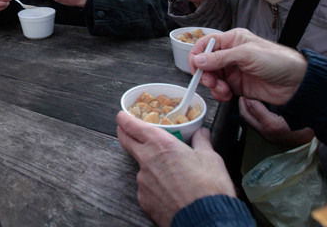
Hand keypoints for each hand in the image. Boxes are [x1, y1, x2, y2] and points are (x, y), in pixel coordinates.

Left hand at [117, 111, 234, 226]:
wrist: (204, 218)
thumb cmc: (208, 189)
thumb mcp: (211, 159)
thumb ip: (202, 142)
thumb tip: (202, 133)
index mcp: (161, 144)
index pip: (132, 126)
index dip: (124, 119)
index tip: (122, 116)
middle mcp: (147, 160)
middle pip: (126, 141)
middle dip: (123, 133)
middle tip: (125, 129)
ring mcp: (143, 180)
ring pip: (140, 166)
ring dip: (147, 163)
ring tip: (166, 169)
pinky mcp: (143, 198)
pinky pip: (146, 186)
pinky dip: (154, 184)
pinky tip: (167, 188)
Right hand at [188, 28, 307, 104]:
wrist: (296, 83)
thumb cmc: (277, 61)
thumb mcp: (246, 55)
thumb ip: (220, 58)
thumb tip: (198, 60)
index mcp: (232, 40)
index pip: (206, 44)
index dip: (197, 55)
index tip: (195, 67)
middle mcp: (230, 55)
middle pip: (205, 63)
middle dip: (205, 74)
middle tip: (211, 81)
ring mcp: (232, 71)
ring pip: (211, 78)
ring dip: (213, 86)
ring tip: (223, 89)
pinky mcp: (236, 85)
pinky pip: (219, 90)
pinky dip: (219, 94)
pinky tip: (227, 94)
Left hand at [239, 97, 313, 146]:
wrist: (312, 140)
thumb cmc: (307, 125)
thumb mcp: (292, 110)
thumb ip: (277, 102)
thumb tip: (264, 92)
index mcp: (272, 125)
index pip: (253, 107)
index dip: (249, 96)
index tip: (247, 89)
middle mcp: (267, 133)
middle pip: (245, 116)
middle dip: (242, 104)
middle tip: (241, 94)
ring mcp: (267, 137)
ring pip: (249, 122)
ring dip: (246, 110)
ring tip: (247, 100)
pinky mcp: (269, 138)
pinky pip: (255, 125)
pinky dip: (252, 116)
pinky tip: (255, 109)